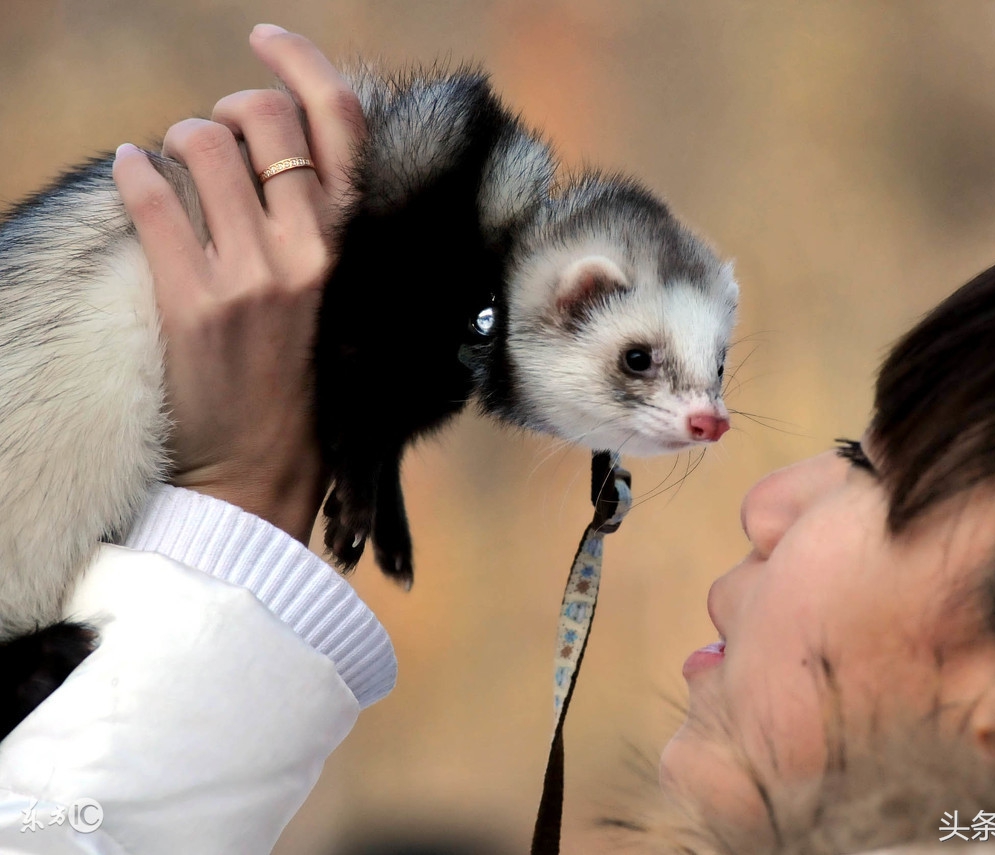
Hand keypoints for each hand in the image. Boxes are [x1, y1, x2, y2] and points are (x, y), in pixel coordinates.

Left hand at [112, 25, 366, 541]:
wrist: (262, 465)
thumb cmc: (300, 375)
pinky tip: (132, 174)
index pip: (342, 123)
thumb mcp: (330, 290)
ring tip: (175, 169)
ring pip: (201, 145)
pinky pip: (151, 194)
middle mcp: (310, 252)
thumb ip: (314, 219)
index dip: (303, 63)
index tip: (265, 39)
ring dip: (176, 141)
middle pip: (263, 118)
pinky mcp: (194, 300)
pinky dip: (132, 170)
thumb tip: (267, 139)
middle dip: (226, 110)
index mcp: (351, 245)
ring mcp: (252, 276)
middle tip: (212, 137)